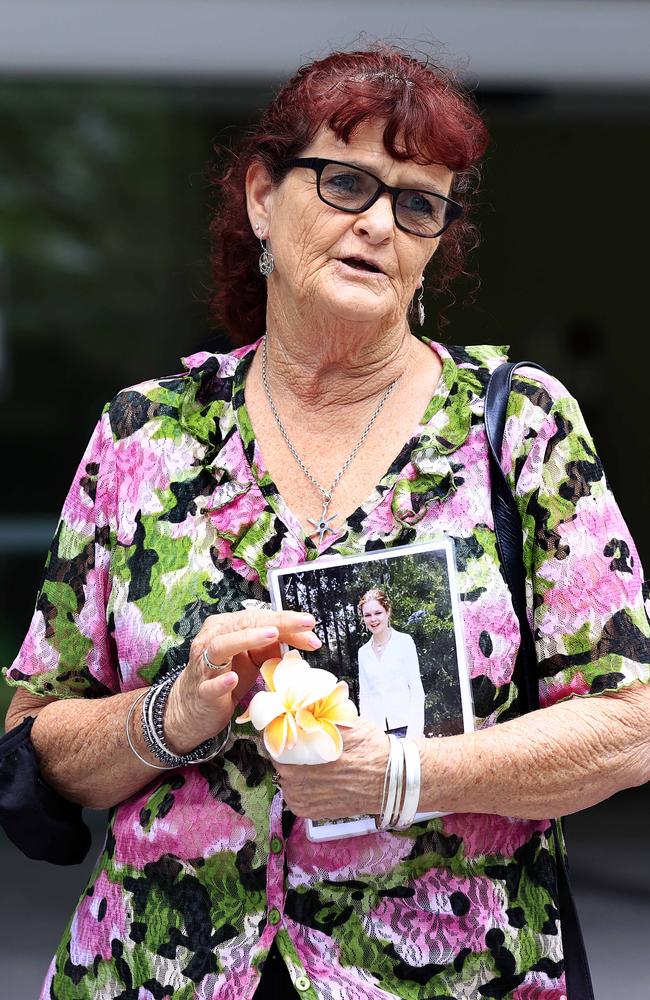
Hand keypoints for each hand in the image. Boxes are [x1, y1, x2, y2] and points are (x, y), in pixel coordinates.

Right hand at [164, 609, 320, 753]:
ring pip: (221, 646)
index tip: (310, 623)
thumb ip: (272, 647)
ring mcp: (204, 665)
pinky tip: (233, 679)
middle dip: (276, 623)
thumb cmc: (226, 677)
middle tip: (303, 624)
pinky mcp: (201, 691)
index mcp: (226, 627)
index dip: (286, 620)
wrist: (193, 708)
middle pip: (244, 625)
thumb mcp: (252, 658)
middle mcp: (212, 639)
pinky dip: (221, 681)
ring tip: (272, 635)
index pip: (259, 619)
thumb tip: (304, 638)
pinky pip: (210, 685)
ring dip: (247, 639)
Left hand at [276, 718, 388, 819]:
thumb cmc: (370, 750)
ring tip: (310, 761)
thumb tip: (300, 706)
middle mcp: (297, 782)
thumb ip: (319, 716)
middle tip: (300, 743)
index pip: (272, 743)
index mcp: (300, 758)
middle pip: (278, 762)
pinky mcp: (311, 813)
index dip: (276, 732)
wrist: (391, 780)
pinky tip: (314, 777)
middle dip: (285, 752)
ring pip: (285, 780)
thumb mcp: (345, 724)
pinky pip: (295, 797)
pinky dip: (300, 787)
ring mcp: (303, 800)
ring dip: (292, 770)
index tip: (282, 727)